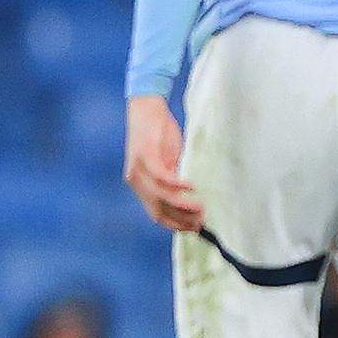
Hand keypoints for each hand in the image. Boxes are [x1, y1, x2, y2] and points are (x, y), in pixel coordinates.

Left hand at [124, 96, 202, 231]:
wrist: (147, 108)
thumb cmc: (159, 134)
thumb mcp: (168, 161)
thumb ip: (174, 179)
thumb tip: (191, 198)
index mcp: (140, 185)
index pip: (156, 214)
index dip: (176, 224)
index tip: (195, 228)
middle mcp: (135, 181)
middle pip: (159, 209)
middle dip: (182, 219)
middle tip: (202, 222)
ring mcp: (138, 170)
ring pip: (161, 196)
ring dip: (183, 205)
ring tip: (201, 208)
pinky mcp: (145, 156)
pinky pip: (162, 177)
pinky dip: (178, 185)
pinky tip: (192, 186)